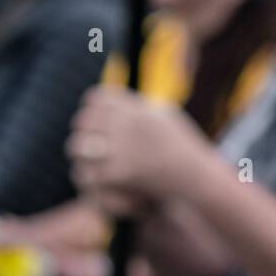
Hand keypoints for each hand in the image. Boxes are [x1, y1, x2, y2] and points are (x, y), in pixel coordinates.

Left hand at [67, 86, 211, 214]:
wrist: (197, 178)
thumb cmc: (183, 147)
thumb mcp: (165, 117)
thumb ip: (139, 107)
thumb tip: (113, 98)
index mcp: (137, 110)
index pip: (97, 99)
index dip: (91, 107)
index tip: (93, 116)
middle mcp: (128, 126)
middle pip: (84, 121)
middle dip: (83, 129)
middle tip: (85, 137)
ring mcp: (123, 150)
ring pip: (78, 146)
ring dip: (80, 152)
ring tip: (84, 156)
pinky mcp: (120, 174)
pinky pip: (88, 172)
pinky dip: (88, 175)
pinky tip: (95, 176)